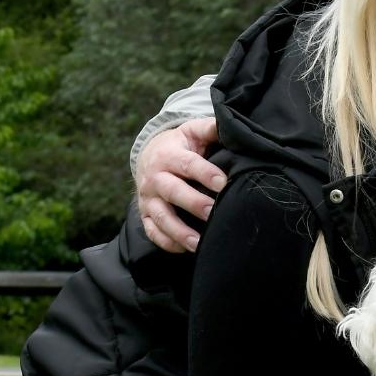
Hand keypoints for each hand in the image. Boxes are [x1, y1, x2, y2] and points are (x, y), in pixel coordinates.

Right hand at [135, 118, 224, 252]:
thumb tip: (230, 125)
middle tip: (213, 212)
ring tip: (200, 243)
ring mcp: (148, 198)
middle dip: (193, 203)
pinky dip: (167, 242)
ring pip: (161, 217)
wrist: (149, 154)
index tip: (223, 183)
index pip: (187, 164)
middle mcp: (155, 178)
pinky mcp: (145, 214)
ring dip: (180, 232)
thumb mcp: (192, 131)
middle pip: (173, 192)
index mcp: (168, 155)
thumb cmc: (180, 144)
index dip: (205, 173)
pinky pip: (153, 232)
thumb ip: (210, 128)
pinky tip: (186, 249)